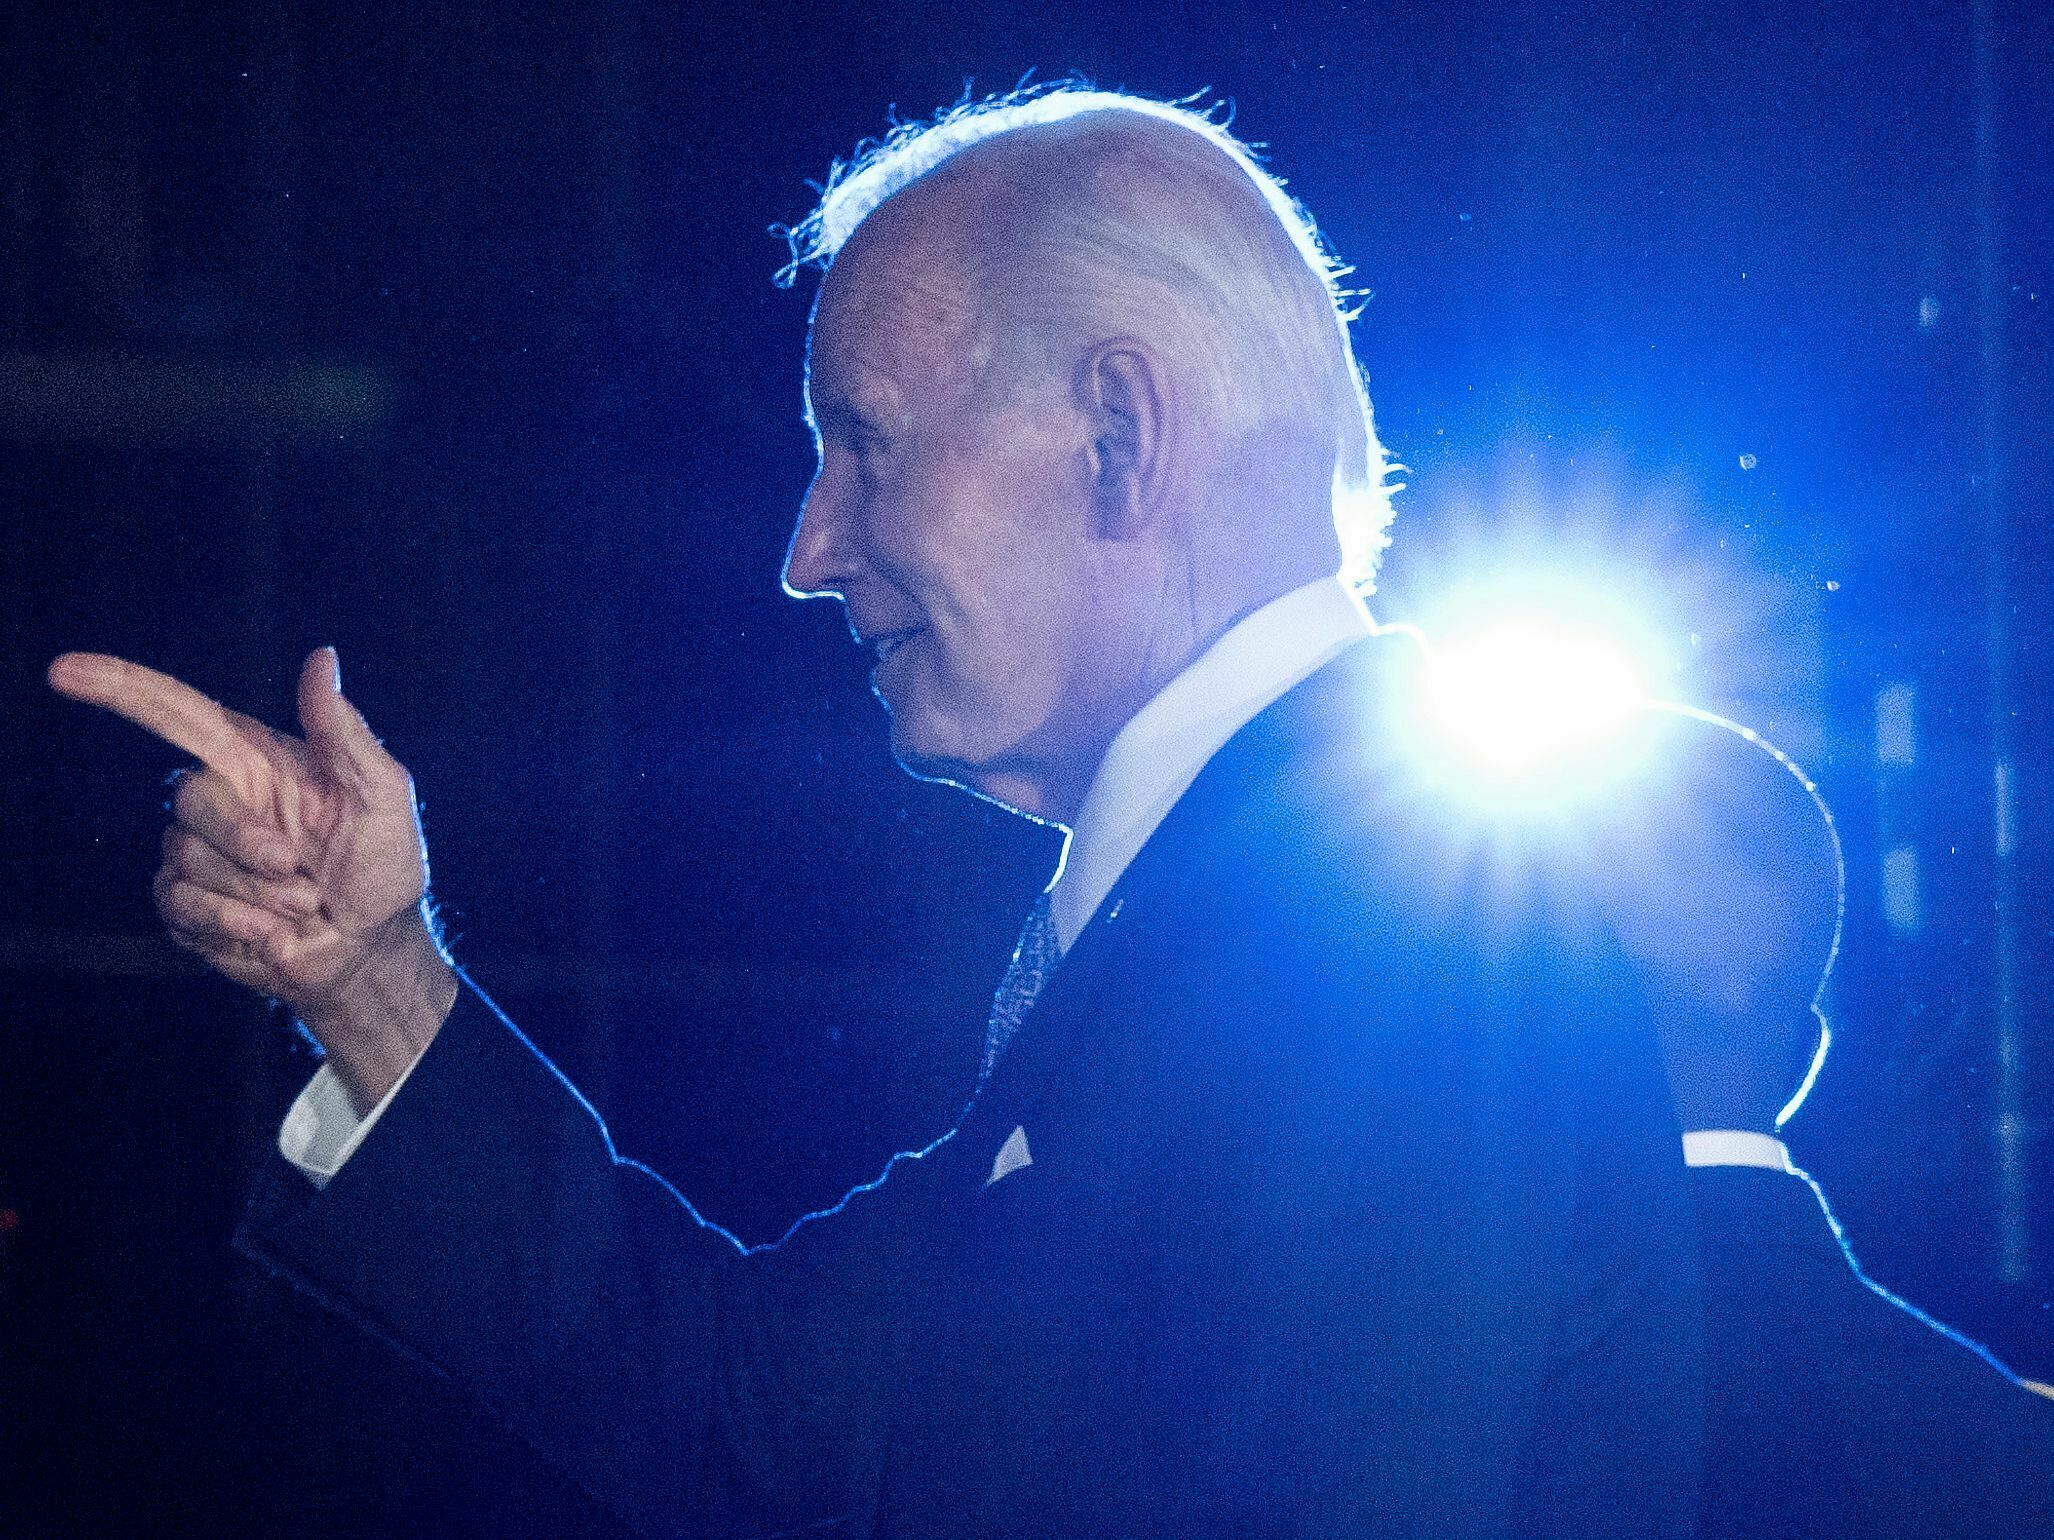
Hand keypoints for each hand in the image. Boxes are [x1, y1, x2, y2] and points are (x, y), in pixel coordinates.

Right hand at [49, 647, 455, 1109]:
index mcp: (258, 761)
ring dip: (255, 894)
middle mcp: (222, 800)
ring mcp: (198, 854)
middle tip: (298, 871)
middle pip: (189, 800)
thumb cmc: (384, 867)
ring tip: (304, 905)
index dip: (120, 688)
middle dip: (245, 844)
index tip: (65, 670)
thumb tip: (323, 657)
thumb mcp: (383, 794)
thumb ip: (346, 731)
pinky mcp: (186, 904)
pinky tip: (275, 935)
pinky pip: (181, 906)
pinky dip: (235, 924)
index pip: (178, 713)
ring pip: (185, 860)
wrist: (370, 949)